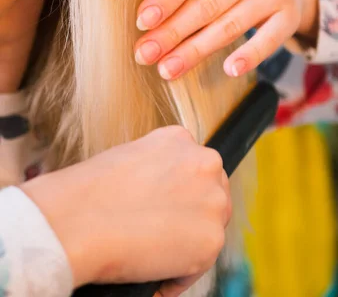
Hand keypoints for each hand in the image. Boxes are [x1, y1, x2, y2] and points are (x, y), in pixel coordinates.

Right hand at [22, 126, 230, 294]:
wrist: (80, 218)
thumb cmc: (90, 191)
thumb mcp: (128, 158)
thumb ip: (155, 170)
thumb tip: (159, 194)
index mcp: (180, 139)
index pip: (194, 169)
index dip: (180, 192)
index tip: (167, 208)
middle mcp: (204, 163)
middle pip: (211, 195)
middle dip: (192, 215)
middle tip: (163, 235)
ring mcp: (212, 200)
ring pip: (208, 228)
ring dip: (186, 244)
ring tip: (153, 256)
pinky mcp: (211, 238)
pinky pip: (198, 265)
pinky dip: (177, 274)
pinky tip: (152, 272)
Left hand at [135, 0, 318, 78]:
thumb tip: (144, 21)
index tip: (142, 22)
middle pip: (208, 3)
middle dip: (172, 31)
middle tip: (145, 54)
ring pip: (230, 25)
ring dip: (195, 51)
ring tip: (168, 68)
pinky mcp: (289, 16)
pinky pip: (268, 41)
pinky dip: (248, 56)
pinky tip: (228, 70)